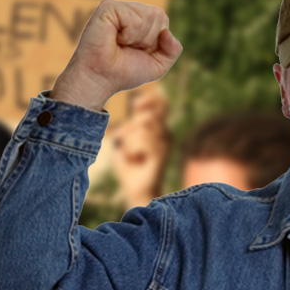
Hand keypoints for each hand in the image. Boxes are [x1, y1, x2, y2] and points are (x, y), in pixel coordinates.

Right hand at [50, 0, 181, 110]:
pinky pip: (134, 19)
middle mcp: (129, 9)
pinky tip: (114, 38)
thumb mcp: (158, 65)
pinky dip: (128, 35)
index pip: (162, 18)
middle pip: (158, 15)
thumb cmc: (124, 72)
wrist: (101, 79)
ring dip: (137, 38)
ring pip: (148, 16)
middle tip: (127, 47)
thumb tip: (167, 32)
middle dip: (148, 39)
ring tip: (119, 43)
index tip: (137, 50)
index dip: (155, 40)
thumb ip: (173, 50)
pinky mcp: (107, 7)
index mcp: (140, 17)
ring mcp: (117, 7)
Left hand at [112, 90, 170, 207]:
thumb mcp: (124, 139)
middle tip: (124, 142)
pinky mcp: (161, 155)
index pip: (162, 103)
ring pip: (144, 127)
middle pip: (148, 116)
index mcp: (157, 127)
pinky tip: (135, 159)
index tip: (136, 105)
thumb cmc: (127, 165)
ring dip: (129, 140)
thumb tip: (136, 113)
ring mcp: (165, 144)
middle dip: (130, 127)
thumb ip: (130, 124)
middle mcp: (165, 133)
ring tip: (130, 154)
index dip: (150, 100)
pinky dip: (132, 149)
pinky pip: (143, 142)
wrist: (134, 189)